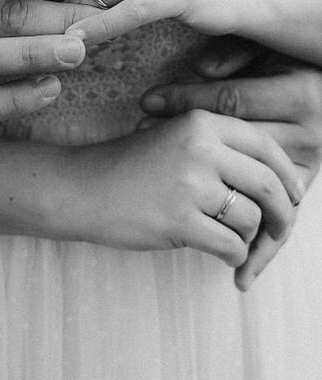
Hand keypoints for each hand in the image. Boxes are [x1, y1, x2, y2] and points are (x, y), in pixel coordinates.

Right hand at [140, 36, 321, 288]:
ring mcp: (190, 185)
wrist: (82, 188)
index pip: (265, 146)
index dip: (287, 174)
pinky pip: (230, 245)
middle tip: (281, 229)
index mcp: (201, 124)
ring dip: (250, 237)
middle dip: (283, 213)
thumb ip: (218, 149)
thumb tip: (274, 180)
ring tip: (234, 241)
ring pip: (251, 218)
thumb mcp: (174, 138)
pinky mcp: (179, 221)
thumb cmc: (130, 167)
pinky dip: (234, 256)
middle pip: (267, 183)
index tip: (295, 194)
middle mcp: (200, 148)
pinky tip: (224, 256)